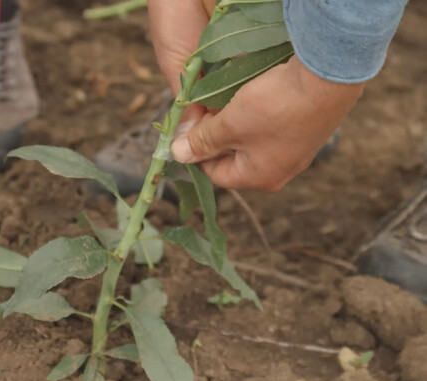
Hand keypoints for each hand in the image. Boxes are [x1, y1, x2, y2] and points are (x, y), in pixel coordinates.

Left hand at [149, 0, 365, 191]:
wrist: (328, 78)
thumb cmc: (273, 107)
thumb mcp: (229, 124)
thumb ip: (202, 141)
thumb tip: (177, 155)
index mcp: (259, 178)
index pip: (214, 173)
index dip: (196, 149)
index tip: (190, 124)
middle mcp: (280, 172)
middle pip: (233, 158)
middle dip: (216, 134)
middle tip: (208, 108)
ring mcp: (297, 153)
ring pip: (251, 141)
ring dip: (235, 123)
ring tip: (228, 100)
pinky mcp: (306, 132)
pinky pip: (270, 129)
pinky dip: (256, 116)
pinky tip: (253, 97)